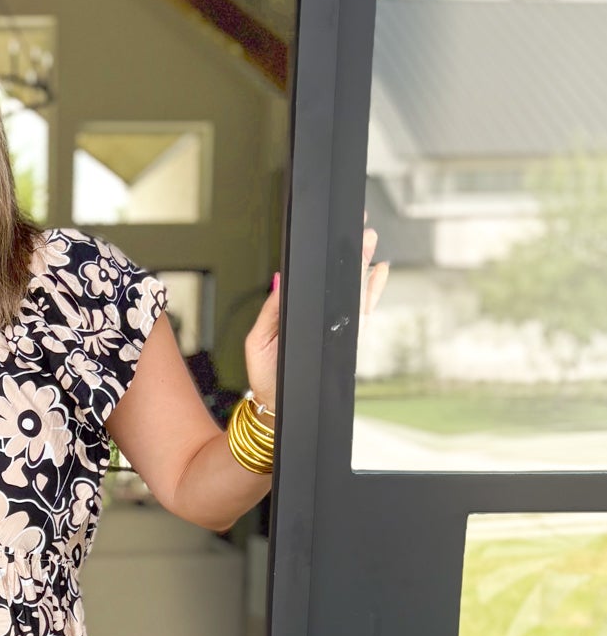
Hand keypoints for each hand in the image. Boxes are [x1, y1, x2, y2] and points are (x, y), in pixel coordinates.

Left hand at [243, 212, 390, 415]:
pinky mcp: (347, 339)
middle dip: (349, 253)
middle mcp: (318, 316)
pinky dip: (372, 292)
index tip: (332, 234)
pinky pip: (362, 313)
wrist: (278, 407)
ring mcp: (334, 326)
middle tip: (359, 229)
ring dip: (362, 265)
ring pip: (352, 290)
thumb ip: (271, 311)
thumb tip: (280, 282)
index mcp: (296, 312)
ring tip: (369, 242)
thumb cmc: (268, 375)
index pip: (312, 280)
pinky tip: (378, 272)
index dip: (323, 257)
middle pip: (337, 279)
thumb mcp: (258, 340)